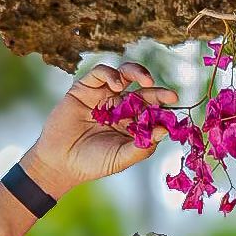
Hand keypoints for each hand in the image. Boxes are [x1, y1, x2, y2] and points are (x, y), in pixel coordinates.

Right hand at [20, 61, 178, 197]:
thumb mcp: (122, 158)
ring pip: (124, 75)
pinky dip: (111, 74)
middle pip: (142, 91)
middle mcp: (119, 106)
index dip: (163, 105)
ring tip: (145, 80)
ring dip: (137, 73)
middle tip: (169, 94)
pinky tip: (117, 84)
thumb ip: (143, 146)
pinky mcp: (84, 88)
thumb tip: (164, 130)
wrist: (60, 162)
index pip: (152, 109)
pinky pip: (101, 73)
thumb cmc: (92, 163)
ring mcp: (102, 96)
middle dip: (156, 90)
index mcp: (131, 122)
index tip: (175, 104)